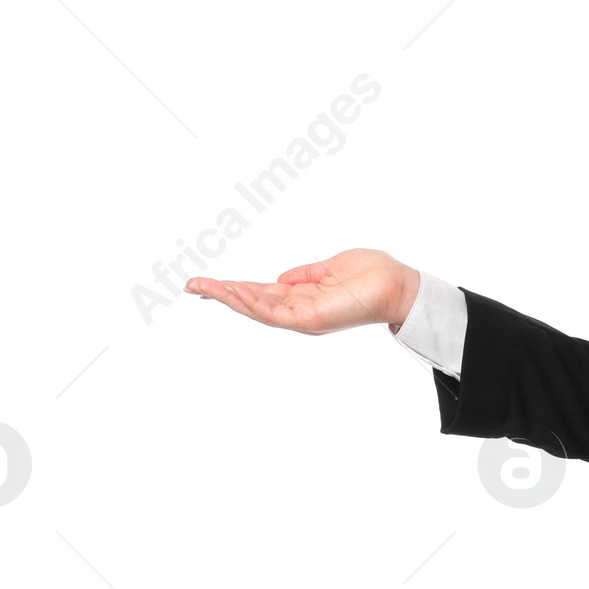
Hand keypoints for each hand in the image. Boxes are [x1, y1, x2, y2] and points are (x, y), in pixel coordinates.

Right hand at [184, 248, 418, 335]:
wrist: (397, 285)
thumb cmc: (372, 274)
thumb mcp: (329, 269)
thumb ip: (303, 275)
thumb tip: (280, 279)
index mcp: (301, 298)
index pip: (260, 293)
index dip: (233, 287)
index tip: (207, 281)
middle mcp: (298, 312)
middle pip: (251, 303)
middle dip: (220, 294)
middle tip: (190, 285)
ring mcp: (303, 318)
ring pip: (257, 310)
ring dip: (229, 297)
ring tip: (203, 286)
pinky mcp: (310, 320)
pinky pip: (274, 313)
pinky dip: (252, 303)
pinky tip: (233, 291)